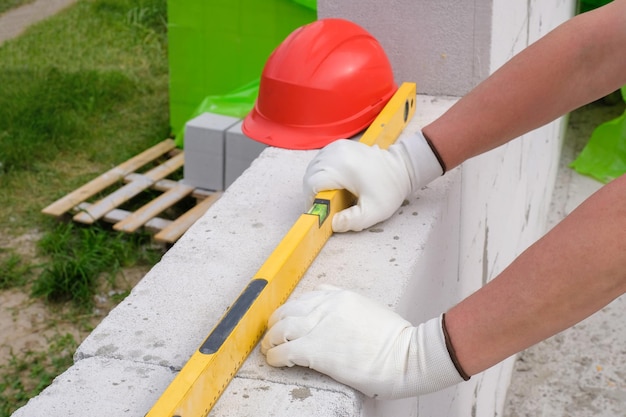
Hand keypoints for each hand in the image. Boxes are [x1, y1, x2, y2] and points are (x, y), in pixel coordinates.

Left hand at [261, 286, 463, 398]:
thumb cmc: (396, 340)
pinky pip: (284, 351)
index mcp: (340, 296)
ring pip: (280, 328)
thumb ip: (347, 310)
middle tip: (273, 336)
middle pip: (288, 309)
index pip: (306, 297)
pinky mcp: (316, 349)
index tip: (290, 321)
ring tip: (269, 349)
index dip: (293, 311)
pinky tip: (275, 361)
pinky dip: (275, 356)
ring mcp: (320, 326)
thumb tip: (335, 320)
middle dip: (277, 323)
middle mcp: (326, 305)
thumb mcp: (369, 311)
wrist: (407, 356)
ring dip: (271, 340)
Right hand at [303, 131, 442, 231]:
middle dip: (313, 192)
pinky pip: (321, 159)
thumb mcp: (373, 212)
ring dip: (316, 181)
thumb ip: (352, 221)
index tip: (321, 210)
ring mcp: (337, 146)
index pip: (312, 184)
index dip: (311, 200)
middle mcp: (336, 153)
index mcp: (342, 168)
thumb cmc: (389, 189)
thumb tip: (332, 223)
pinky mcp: (339, 144)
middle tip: (326, 205)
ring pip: (313, 166)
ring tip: (330, 194)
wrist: (402, 168)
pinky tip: (334, 181)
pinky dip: (322, 171)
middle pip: (310, 174)